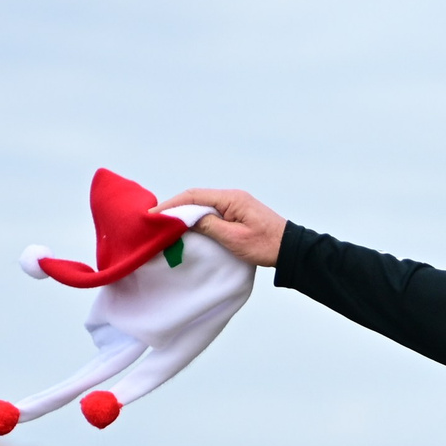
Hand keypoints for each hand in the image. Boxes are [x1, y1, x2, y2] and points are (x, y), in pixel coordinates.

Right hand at [160, 188, 287, 267]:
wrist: (290, 249)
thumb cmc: (266, 245)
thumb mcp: (234, 238)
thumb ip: (209, 226)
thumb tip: (186, 219)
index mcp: (231, 199)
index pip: (193, 196)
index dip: (172, 205)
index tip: (154, 214)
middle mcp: (231, 197)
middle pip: (195, 198)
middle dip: (174, 207)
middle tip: (155, 219)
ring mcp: (234, 204)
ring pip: (202, 204)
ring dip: (185, 213)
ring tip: (166, 223)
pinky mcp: (237, 213)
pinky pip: (211, 212)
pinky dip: (197, 217)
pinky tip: (187, 226)